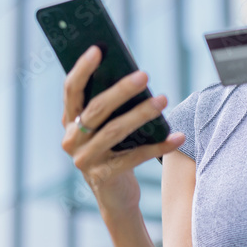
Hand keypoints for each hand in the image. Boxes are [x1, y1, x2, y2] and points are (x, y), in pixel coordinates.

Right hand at [61, 45, 185, 219]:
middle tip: (144, 75)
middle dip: (121, 90)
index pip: (71, 90)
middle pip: (96, 109)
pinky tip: (177, 136)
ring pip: (115, 131)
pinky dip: (158, 146)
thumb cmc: (115, 151)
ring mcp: (85, 160)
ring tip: (163, 99)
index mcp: (69, 121)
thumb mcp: (107, 127)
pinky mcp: (104, 176)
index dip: (82, 69)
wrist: (115, 197)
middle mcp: (71, 140)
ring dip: (142, 114)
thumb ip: (111, 105)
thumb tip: (134, 74)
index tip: (98, 49)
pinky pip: (135, 157)